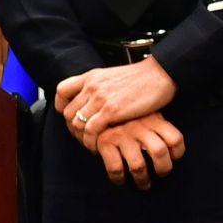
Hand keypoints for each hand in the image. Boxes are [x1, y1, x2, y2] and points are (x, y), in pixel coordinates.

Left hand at [57, 59, 176, 145]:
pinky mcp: (111, 110)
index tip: (71, 118)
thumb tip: (92, 102)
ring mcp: (100, 98)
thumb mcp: (113, 77)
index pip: (61, 91)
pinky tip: (98, 147)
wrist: (161, 75)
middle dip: (73, 129)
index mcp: (91, 76)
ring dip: (82, 138)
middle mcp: (92, 86)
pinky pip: (90, 130)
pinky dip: (91, 141)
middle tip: (84, 138)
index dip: (62, 106)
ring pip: (76, 123)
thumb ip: (100, 86)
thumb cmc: (142, 79)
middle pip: (68, 112)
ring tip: (91, 145)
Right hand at [94, 111, 186, 188]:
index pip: (174, 139)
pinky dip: (119, 178)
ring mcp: (121, 135)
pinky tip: (121, 180)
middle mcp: (139, 126)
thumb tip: (172, 154)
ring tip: (144, 184)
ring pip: (138, 165)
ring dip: (142, 179)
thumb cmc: (128, 117)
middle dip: (163, 169)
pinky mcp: (105, 142)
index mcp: (154, 119)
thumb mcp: (148, 114)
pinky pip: (116, 168)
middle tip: (161, 174)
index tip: (173, 159)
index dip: (178, 153)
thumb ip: (159, 128)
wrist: (98, 108)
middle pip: (159, 152)